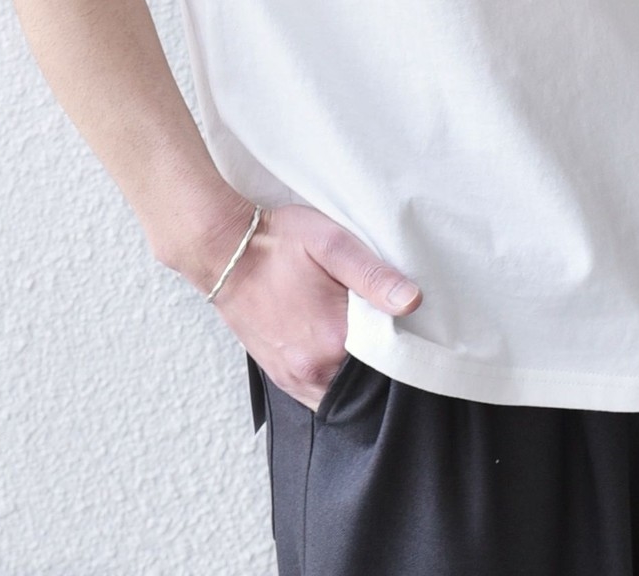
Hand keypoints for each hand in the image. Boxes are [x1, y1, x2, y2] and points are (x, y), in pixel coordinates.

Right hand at [185, 198, 421, 412]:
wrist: (226, 253)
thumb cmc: (279, 243)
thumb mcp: (332, 243)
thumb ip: (373, 275)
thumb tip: (413, 301)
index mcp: (334, 338)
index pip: (392, 357)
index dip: (404, 339)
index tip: (406, 319)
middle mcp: (315, 370)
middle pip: (370, 379)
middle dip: (383, 358)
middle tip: (381, 323)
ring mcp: (296, 379)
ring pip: (346, 391)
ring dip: (359, 370)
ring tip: (360, 335)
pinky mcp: (282, 379)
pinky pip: (321, 395)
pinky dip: (337, 379)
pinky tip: (339, 350)